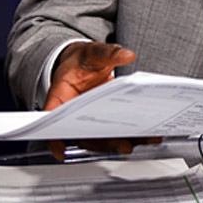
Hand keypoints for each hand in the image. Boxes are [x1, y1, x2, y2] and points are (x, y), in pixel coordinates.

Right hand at [44, 42, 158, 159]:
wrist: (86, 63)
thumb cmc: (82, 61)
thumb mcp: (93, 53)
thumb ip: (108, 53)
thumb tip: (126, 55)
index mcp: (60, 96)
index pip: (53, 117)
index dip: (54, 137)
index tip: (60, 149)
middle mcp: (73, 114)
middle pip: (83, 135)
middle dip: (104, 143)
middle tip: (124, 145)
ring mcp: (89, 121)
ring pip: (102, 138)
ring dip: (122, 143)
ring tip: (145, 140)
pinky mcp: (104, 122)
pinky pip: (115, 133)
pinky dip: (131, 136)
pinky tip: (149, 135)